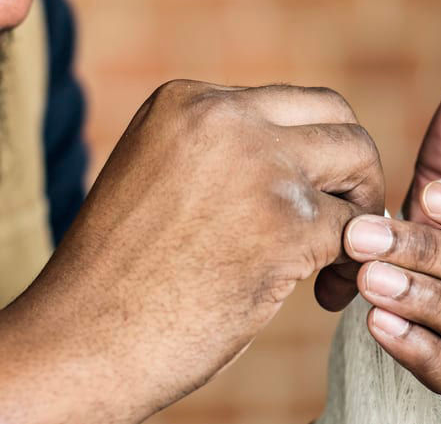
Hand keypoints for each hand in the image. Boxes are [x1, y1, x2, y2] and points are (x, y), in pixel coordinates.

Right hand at [19, 81, 384, 419]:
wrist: (80, 340)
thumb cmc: (117, 277)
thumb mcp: (157, 178)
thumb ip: (215, 154)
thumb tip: (297, 162)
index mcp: (183, 99)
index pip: (283, 104)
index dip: (303, 157)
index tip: (289, 208)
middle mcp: (220, 115)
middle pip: (335, 116)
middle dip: (348, 172)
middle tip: (335, 228)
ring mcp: (256, 164)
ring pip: (359, 160)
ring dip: (360, 212)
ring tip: (330, 265)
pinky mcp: (286, 223)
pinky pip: (359, 230)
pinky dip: (351, 266)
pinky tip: (322, 298)